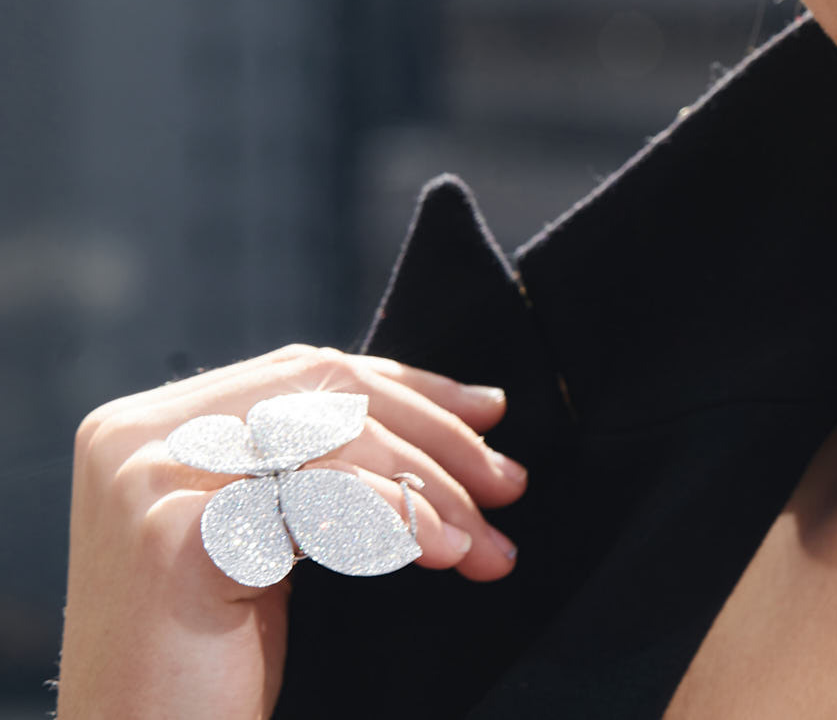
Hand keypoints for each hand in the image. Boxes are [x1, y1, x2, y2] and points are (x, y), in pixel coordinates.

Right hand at [58, 344, 529, 719]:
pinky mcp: (175, 537)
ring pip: (334, 444)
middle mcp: (135, 436)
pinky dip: (390, 518)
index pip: (309, 373)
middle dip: (435, 440)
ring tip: (480, 546)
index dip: (412, 388)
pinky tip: (434, 551)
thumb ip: (334, 462)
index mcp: (154, 422)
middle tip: (506, 489)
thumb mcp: (273, 535)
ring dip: (427, 491)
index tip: (490, 416)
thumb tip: (480, 406)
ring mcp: (149, 481)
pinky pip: (316, 499)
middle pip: (328, 398)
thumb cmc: (209, 659)